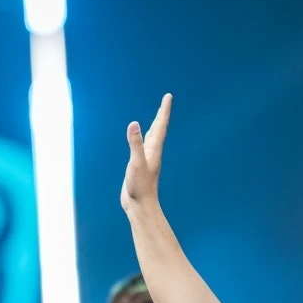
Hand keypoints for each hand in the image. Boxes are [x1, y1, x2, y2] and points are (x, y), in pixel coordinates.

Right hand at [121, 93, 172, 212]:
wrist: (140, 206)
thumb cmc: (139, 187)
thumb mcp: (136, 163)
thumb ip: (135, 143)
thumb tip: (134, 124)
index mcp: (153, 149)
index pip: (160, 125)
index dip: (164, 110)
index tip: (168, 96)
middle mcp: (152, 152)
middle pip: (158, 129)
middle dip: (161, 114)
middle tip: (166, 101)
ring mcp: (147, 159)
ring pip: (152, 138)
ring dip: (155, 126)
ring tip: (158, 117)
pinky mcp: (140, 166)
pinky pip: (143, 147)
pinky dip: (143, 138)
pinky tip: (142, 139)